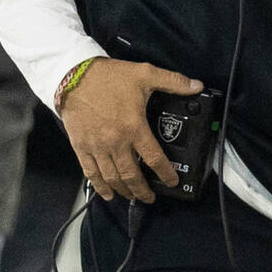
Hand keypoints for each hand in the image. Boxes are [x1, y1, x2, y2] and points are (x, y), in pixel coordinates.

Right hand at [60, 58, 202, 203]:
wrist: (75, 75)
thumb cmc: (109, 76)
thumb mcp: (145, 73)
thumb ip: (172, 81)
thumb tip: (197, 86)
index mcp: (134, 127)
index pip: (154, 159)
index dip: (165, 173)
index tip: (171, 181)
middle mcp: (116, 142)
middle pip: (132, 176)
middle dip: (143, 191)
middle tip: (150, 197)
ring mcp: (97, 147)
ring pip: (112, 178)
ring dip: (124, 191)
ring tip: (132, 196)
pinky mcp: (81, 147)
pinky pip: (91, 173)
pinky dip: (100, 186)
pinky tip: (107, 193)